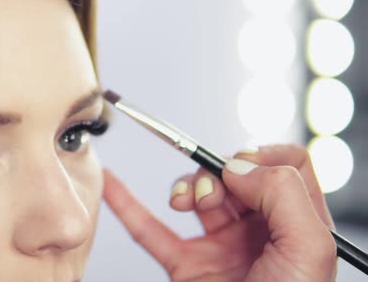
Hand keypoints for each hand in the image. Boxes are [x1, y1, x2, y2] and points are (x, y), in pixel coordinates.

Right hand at [103, 144, 336, 281]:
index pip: (284, 166)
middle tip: (210, 193)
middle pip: (235, 176)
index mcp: (295, 223)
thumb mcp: (308, 249)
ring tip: (182, 201)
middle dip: (216, 173)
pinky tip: (113, 184)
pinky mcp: (187, 266)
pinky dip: (128, 205)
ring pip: (197, 197)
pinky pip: (151, 230)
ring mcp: (221, 248)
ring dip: (184, 188)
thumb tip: (238, 166)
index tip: (241, 167)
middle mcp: (259, 232)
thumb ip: (283, 194)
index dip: (262, 155)